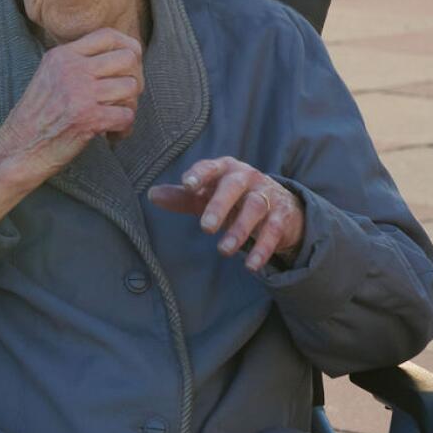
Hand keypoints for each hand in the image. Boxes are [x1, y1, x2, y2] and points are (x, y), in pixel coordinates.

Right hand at [0, 29, 142, 222]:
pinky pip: (126, 115)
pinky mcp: (89, 119)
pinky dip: (124, 128)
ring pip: (131, 87)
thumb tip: (118, 57)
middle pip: (127, 58)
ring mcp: (81, 93)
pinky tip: (113, 134)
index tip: (132, 64)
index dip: (128, 47)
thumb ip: (76, 62)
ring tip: (117, 117)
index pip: (108, 35)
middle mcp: (72, 69)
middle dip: (134, 78)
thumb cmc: (36, 116)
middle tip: (125, 97)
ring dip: (130, 105)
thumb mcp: (49, 75)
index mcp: (62, 55)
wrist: (18, 148)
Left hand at [149, 157, 304, 272]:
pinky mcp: (281, 217)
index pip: (211, 167)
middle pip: (234, 186)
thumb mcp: (209, 195)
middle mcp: (247, 178)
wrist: (281, 205)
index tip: (187, 185)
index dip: (200, 174)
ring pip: (254, 208)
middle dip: (219, 205)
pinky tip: (250, 265)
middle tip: (205, 228)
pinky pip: (272, 231)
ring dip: (239, 229)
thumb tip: (152, 195)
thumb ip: (183, 196)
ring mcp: (266, 196)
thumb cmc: (235, 198)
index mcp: (226, 169)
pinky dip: (262, 248)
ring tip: (223, 250)